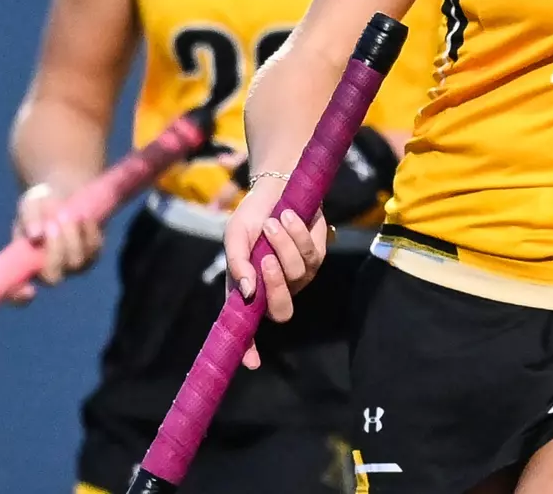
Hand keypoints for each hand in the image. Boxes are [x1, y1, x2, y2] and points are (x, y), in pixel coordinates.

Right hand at [9, 180, 102, 303]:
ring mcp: (71, 265)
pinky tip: (83, 217)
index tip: (28, 290)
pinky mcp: (91, 255)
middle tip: (52, 223)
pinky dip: (89, 233)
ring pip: (76, 263)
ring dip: (72, 238)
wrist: (65, 195)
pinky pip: (94, 250)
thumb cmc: (40, 205)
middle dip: (54, 251)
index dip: (19, 296)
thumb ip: (29, 218)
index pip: (16, 292)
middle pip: (54, 277)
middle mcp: (47, 271)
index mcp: (22, 265)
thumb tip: (36, 235)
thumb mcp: (30, 206)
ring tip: (65, 214)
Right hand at [221, 174, 326, 369]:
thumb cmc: (251, 218)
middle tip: (266, 257)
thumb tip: (248, 291)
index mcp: (251, 291)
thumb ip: (237, 264)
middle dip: (276, 283)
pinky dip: (298, 234)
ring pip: (297, 274)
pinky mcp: (317, 256)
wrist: (276, 190)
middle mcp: (276, 288)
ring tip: (274, 221)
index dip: (249, 348)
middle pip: (282, 309)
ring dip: (285, 245)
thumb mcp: (235, 237)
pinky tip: (290, 216)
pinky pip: (312, 253)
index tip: (251, 363)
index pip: (249, 327)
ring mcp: (299, 275)